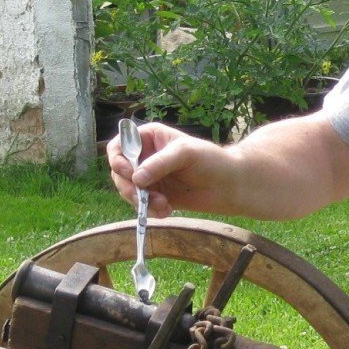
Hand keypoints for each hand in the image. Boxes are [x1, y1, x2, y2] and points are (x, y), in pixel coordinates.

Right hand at [105, 122, 234, 217]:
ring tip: (164, 205)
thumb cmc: (211, 160)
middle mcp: (146, 157)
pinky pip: (142, 205)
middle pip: (119, 172)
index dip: (118, 159)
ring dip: (141, 201)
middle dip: (129, 187)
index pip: (119, 145)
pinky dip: (151, 210)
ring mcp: (150, 178)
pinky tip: (168, 210)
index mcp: (149, 138)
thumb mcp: (185, 153)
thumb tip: (136, 178)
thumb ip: (159, 163)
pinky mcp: (157, 196)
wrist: (230, 186)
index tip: (129, 172)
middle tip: (142, 197)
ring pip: (128, 191)